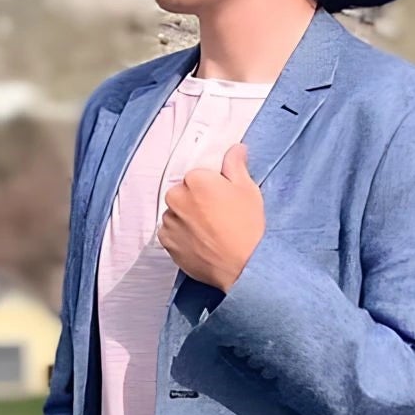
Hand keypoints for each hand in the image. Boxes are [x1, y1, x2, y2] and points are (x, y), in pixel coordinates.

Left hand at [157, 142, 264, 290]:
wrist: (242, 266)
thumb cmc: (247, 226)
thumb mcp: (247, 189)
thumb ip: (235, 165)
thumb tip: (235, 149)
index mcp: (195, 179)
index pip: (197, 176)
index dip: (211, 187)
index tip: (222, 199)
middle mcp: (176, 197)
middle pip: (183, 193)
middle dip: (196, 201)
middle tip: (217, 216)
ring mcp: (169, 221)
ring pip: (176, 212)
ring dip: (187, 218)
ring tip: (210, 232)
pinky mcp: (166, 242)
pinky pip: (171, 232)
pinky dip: (182, 235)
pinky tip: (200, 242)